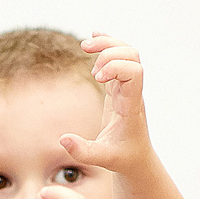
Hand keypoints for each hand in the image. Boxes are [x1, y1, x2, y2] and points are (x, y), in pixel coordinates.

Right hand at [61, 34, 155, 177]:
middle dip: (109, 48)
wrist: (137, 157)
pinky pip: (118, 60)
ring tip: (85, 46)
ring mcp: (127, 88)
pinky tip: (94, 39)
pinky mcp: (119, 88)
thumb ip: (83, 151)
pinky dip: (107, 47)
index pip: (134, 72)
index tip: (97, 78)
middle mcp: (132, 92)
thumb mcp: (102, 159)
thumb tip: (62, 140)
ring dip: (107, 44)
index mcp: (131, 105)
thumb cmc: (122, 158)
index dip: (115, 67)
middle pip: (132, 55)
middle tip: (86, 54)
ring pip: (127, 53)